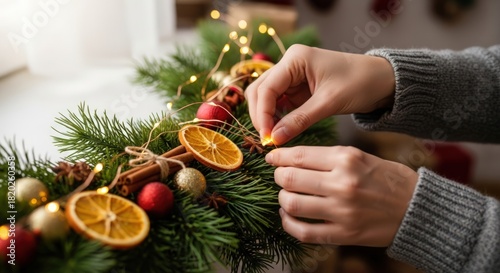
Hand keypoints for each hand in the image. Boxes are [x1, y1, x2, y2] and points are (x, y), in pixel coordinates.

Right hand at [246, 44, 394, 144]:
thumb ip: (299, 120)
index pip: (266, 88)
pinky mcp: (297, 87)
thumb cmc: (359, 83)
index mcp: (295, 58)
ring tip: (274, 137)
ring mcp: (291, 75)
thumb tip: (274, 138)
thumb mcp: (329, 103)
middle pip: (260, 90)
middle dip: (260, 115)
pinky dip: (276, 117)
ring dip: (266, 117)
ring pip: (266, 97)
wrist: (381, 80)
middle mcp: (289, 64)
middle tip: (268, 139)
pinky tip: (281, 130)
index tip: (266, 137)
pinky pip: (278, 103)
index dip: (262, 114)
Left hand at [266, 146, 417, 246]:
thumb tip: (293, 159)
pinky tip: (289, 216)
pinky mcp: (344, 234)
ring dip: (282, 199)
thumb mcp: (361, 156)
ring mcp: (342, 211)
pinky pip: (303, 232)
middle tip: (280, 176)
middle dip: (278, 176)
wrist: (418, 209)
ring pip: (291, 204)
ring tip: (286, 195)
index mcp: (346, 159)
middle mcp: (342, 184)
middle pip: (289, 179)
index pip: (298, 156)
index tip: (272, 158)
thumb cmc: (389, 179)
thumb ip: (328, 158)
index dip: (278, 157)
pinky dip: (289, 224)